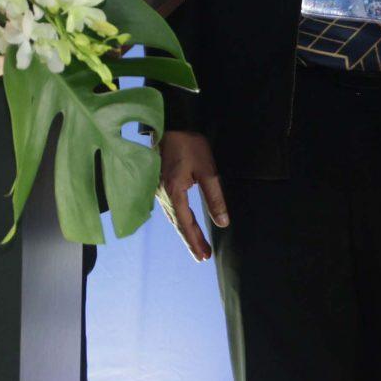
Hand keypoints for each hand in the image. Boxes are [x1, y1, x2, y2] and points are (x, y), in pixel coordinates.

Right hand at [156, 130, 226, 262]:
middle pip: (177, 224)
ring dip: (185, 232)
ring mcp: (158, 189)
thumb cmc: (189, 144)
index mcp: (174, 192)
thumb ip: (215, 197)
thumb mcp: (207, 170)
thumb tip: (222, 222)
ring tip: (197, 245)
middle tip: (202, 257)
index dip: (195, 241)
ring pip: (172, 217)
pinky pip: (168, 208)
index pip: (186, 224)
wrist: (169, 123)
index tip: (204, 256)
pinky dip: (178, 220)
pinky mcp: (158, 183)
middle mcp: (162, 194)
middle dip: (190, 241)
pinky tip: (183, 223)